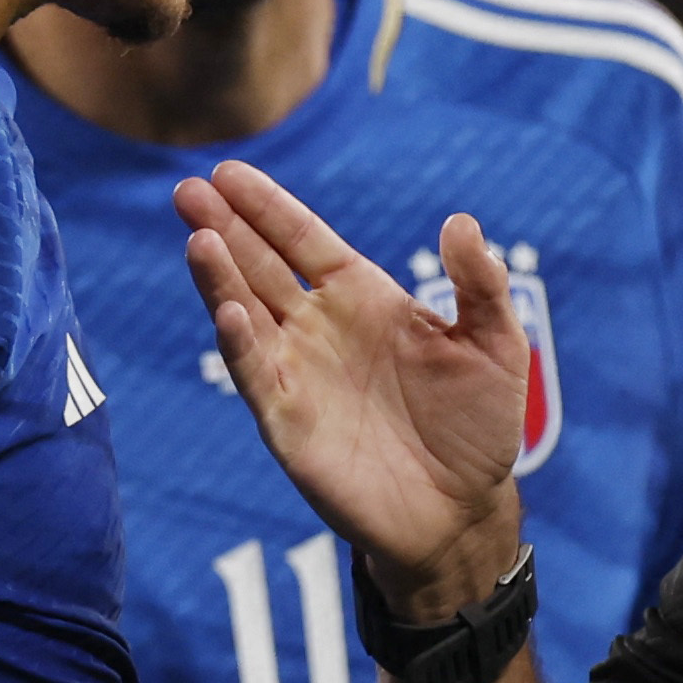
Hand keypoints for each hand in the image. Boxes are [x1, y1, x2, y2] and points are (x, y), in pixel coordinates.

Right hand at [177, 161, 532, 611]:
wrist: (460, 510)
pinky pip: (256, 375)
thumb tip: (460, 222)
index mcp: (361, 297)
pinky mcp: (287, 422)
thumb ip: (479, 284)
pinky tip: (228, 311)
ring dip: (219, 277)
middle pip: (259, 266)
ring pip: (246, 313)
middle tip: (187, 188)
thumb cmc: (477, 426)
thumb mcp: (495, 345)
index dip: (266, 207)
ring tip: (197, 237)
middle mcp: (318, 328)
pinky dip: (240, 343)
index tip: (227, 172)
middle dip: (223, 227)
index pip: (301, 239)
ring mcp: (298, 373)